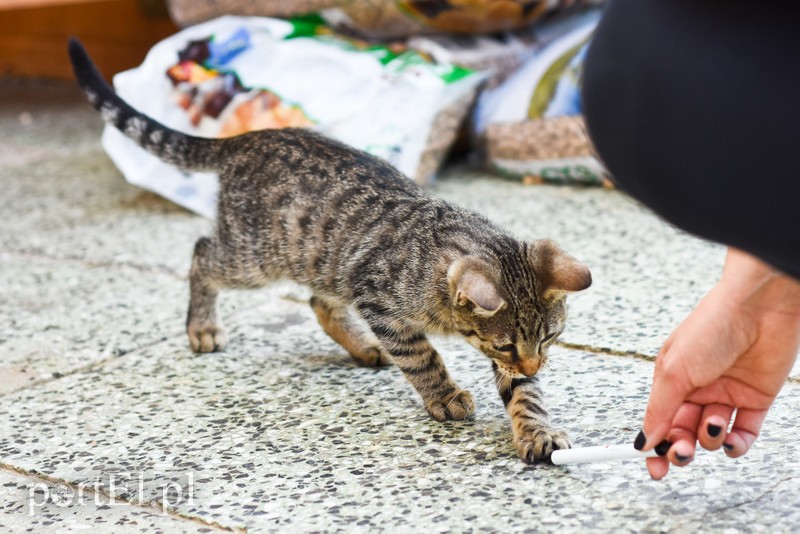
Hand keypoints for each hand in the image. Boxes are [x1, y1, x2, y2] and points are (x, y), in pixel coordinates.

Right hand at [638, 248, 799, 479]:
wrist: (758, 308)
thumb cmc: (709, 328)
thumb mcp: (674, 370)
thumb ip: (659, 409)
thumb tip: (644, 440)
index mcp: (671, 380)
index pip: (658, 421)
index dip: (653, 446)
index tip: (652, 468)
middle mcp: (697, 389)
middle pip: (684, 432)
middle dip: (681, 447)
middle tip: (682, 452)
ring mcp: (726, 395)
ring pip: (713, 435)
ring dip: (710, 439)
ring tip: (713, 424)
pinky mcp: (755, 399)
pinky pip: (744, 433)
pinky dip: (737, 443)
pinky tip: (732, 439)